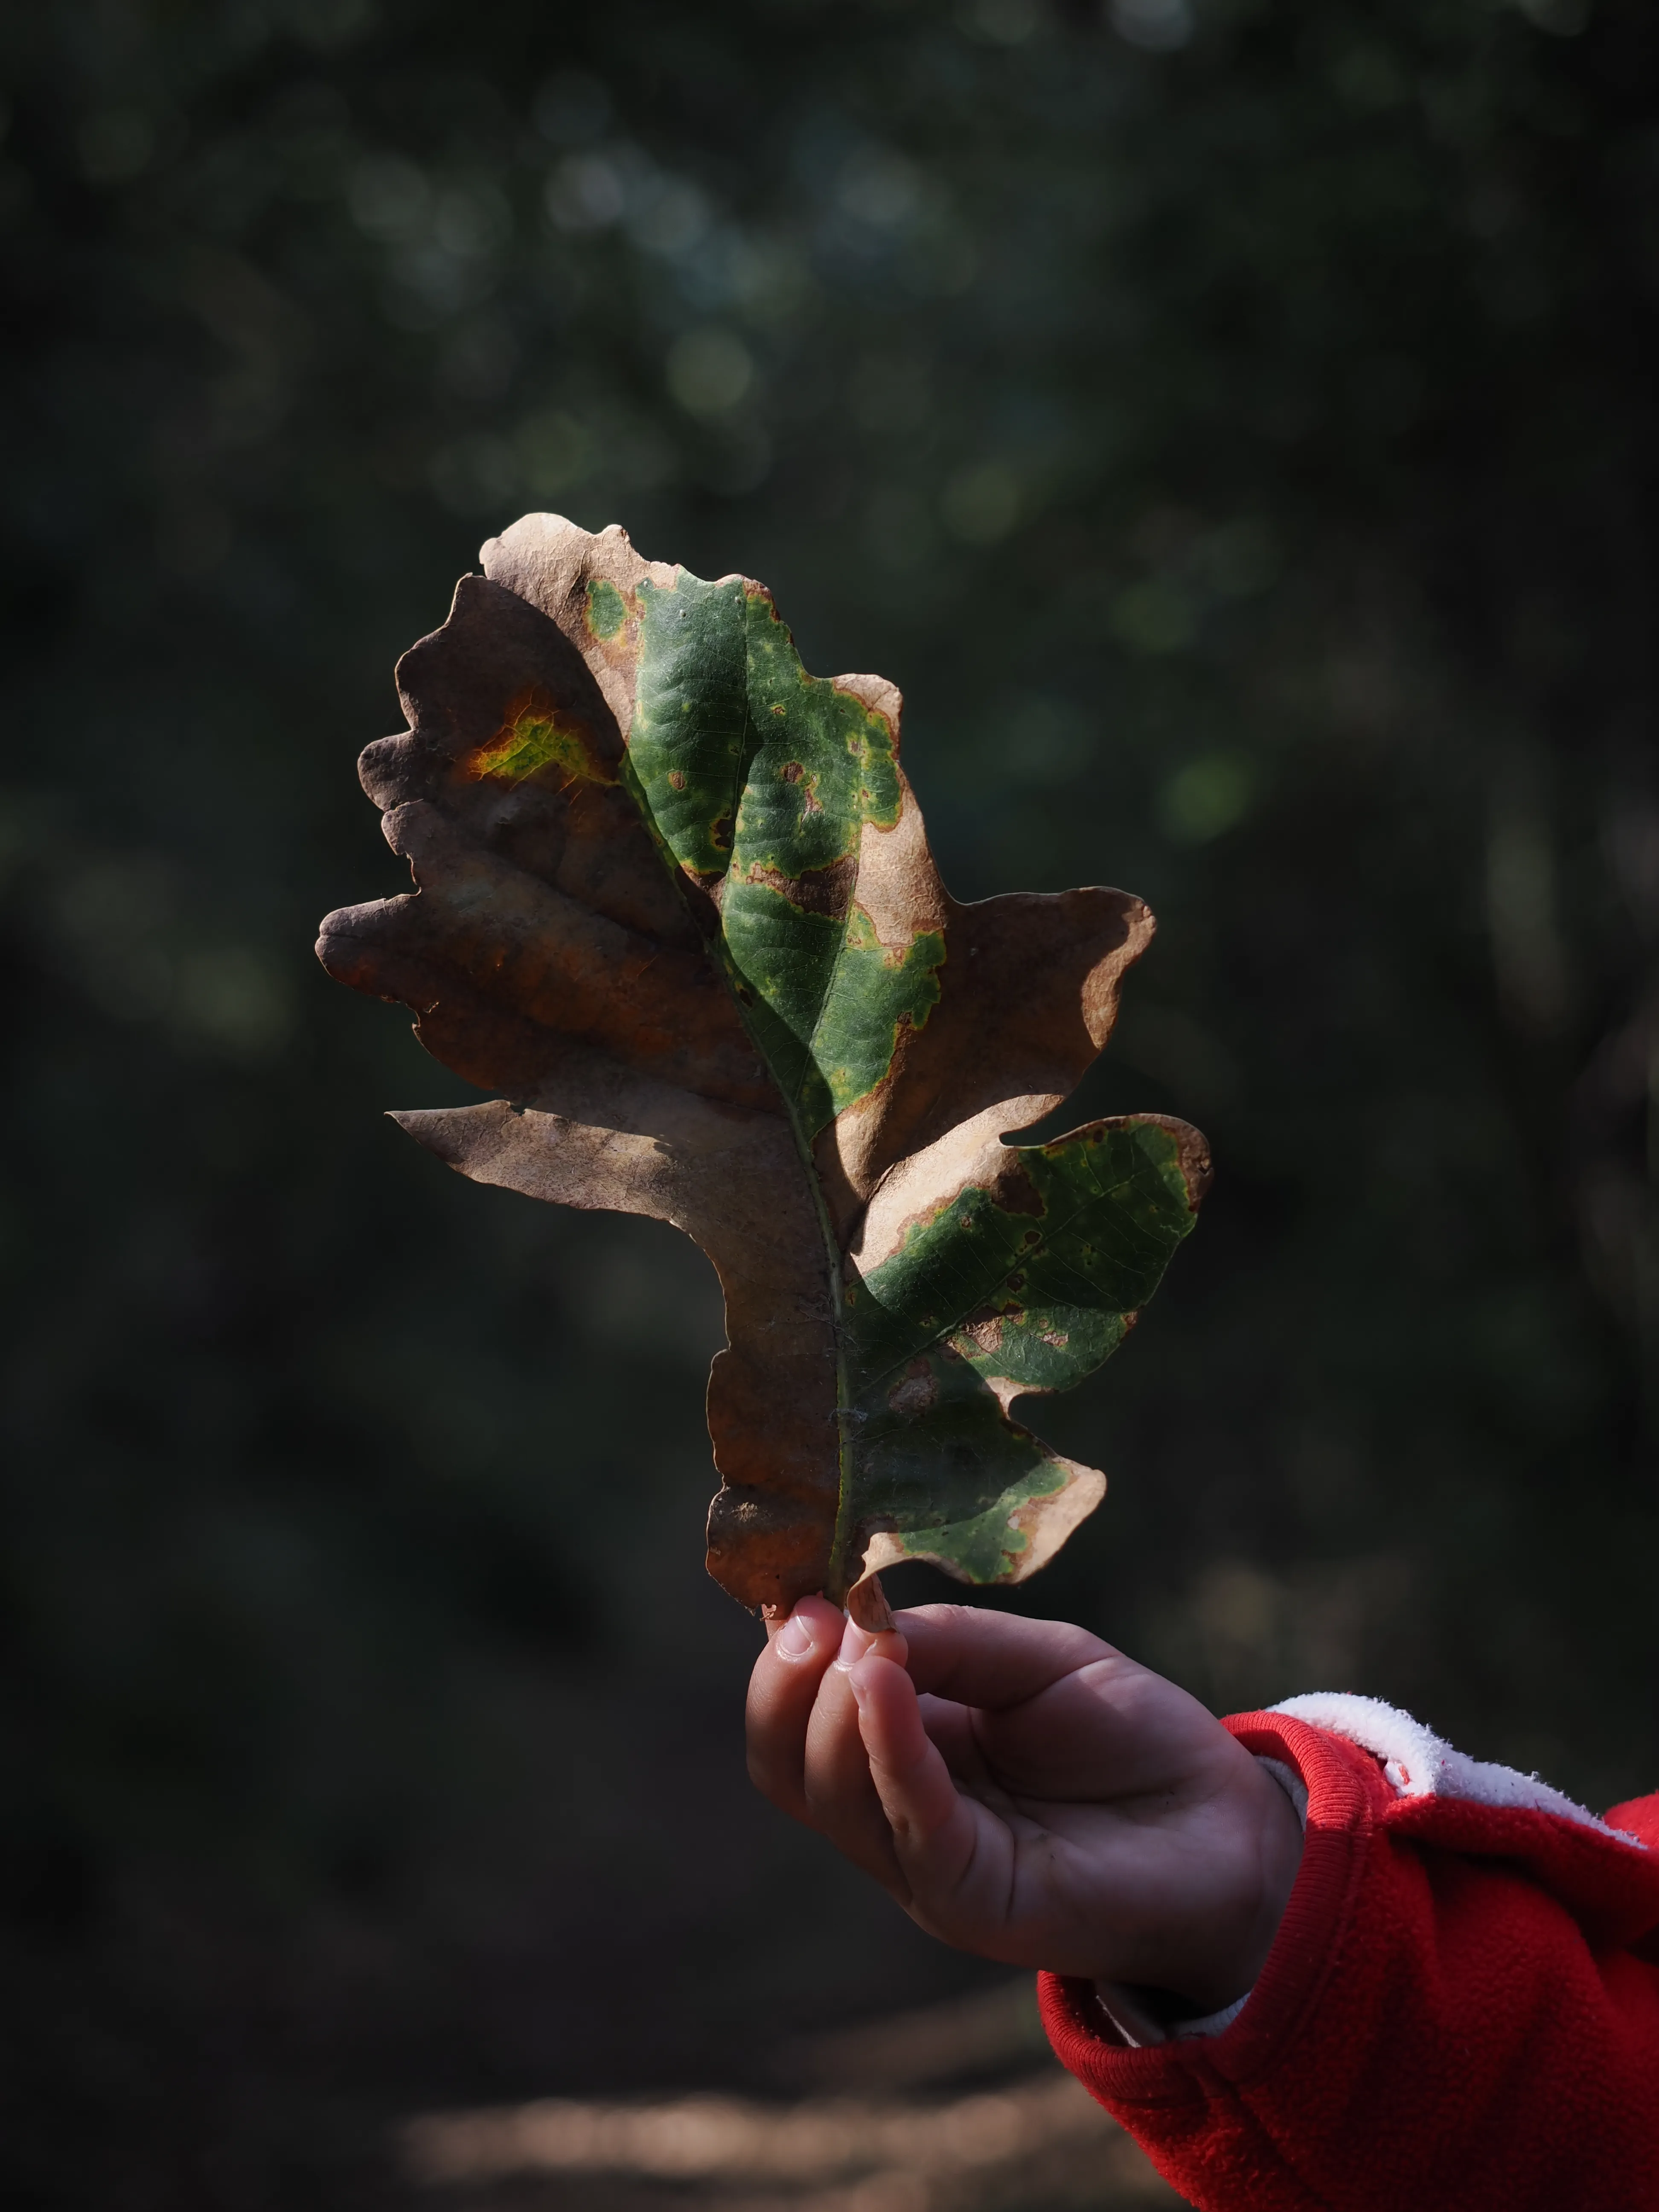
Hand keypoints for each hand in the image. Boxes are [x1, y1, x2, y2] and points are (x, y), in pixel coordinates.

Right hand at [747, 1599, 1302, 2013]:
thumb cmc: (1131, 1738)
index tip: (797, 1579)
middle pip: (785, 1762)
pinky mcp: (970, 1898)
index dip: (783, 1646)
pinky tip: (882, 1681)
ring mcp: (924, 1862)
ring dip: (828, 1708)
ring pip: (827, 1795)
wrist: (1228, 1823)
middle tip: (813, 1614)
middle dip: (782, 1681)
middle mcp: (896, 1810)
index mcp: (902, 1745)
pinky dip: (886, 1747)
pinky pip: (907, 1823)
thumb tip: (861, 1619)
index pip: (798, 1708)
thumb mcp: (1037, 1659)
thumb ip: (951, 1643)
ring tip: (859, 1643)